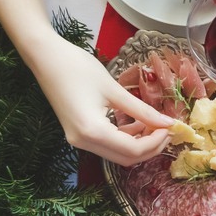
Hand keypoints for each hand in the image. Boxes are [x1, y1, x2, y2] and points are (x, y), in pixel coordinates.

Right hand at [28, 33, 172, 166]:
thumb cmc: (77, 68)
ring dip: (139, 144)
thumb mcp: (114, 90)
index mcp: (92, 131)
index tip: (171, 128)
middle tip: (167, 130)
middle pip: (126, 158)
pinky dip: (126, 138)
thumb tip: (167, 123)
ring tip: (155, 125)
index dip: (156, 142)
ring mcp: (78, 140)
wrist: (44, 57)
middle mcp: (83, 142)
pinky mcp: (78, 134)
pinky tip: (138, 124)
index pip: (133, 150)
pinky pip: (108, 145)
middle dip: (151, 147)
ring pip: (118, 154)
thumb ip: (143, 110)